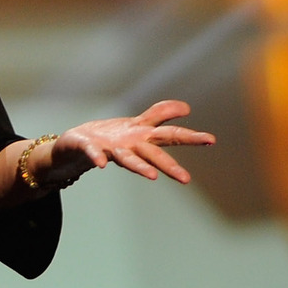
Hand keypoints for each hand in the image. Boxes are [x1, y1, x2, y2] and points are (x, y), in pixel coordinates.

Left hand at [36, 100, 214, 188]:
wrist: (76, 146)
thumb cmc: (111, 136)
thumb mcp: (138, 122)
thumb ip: (161, 114)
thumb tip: (186, 107)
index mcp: (144, 137)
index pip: (170, 134)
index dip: (190, 137)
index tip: (211, 140)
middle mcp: (131, 146)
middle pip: (153, 154)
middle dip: (169, 166)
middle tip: (186, 179)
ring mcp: (111, 150)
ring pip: (129, 159)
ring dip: (140, 167)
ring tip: (152, 176)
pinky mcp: (90, 150)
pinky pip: (94, 153)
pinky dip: (97, 157)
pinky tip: (101, 164)